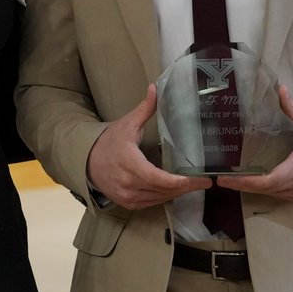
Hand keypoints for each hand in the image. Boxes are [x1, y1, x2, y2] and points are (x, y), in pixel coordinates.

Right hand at [87, 83, 211, 210]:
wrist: (87, 162)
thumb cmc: (109, 142)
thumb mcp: (127, 124)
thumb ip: (144, 109)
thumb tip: (155, 88)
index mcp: (129, 162)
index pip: (157, 178)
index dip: (178, 181)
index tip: (198, 179)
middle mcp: (128, 183)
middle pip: (163, 190)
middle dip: (186, 187)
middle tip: (205, 182)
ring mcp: (127, 196)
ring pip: (159, 198)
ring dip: (177, 193)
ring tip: (194, 186)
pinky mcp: (128, 203)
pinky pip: (152, 203)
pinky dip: (165, 197)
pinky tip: (176, 190)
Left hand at [216, 85, 292, 200]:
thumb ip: (291, 106)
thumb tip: (280, 88)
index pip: (270, 180)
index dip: (247, 182)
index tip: (228, 179)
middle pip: (265, 190)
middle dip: (242, 186)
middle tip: (221, 180)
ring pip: (271, 194)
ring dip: (251, 189)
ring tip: (231, 181)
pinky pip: (278, 195)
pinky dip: (263, 190)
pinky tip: (250, 183)